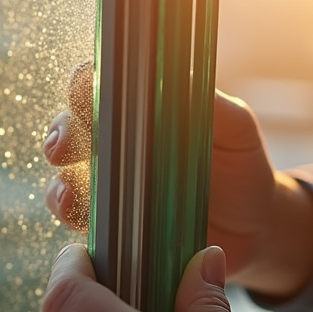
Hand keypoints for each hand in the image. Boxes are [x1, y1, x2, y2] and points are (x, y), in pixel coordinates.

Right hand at [43, 65, 312, 296]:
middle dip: (59, 135)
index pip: (96, 87)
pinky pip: (80, 221)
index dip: (81, 86)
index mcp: (137, 111)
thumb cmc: (241, 165)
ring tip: (70, 196)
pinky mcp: (111, 225)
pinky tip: (82, 220)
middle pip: (68, 130)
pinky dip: (74, 220)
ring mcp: (108, 186)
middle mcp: (114, 144)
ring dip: (59, 186)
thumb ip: (210, 105)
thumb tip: (178, 85)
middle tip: (63, 148)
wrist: (253, 226)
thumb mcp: (235, 127)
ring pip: (64, 179)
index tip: (82, 94)